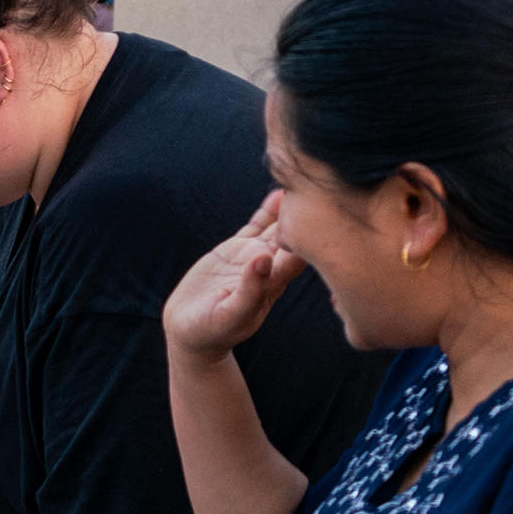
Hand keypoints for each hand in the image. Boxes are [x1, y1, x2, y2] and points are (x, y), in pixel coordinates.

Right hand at [164, 192, 307, 362]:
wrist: (190, 330)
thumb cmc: (212, 331)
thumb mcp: (229, 315)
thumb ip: (249, 290)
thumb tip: (265, 258)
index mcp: (274, 282)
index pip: (302, 254)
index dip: (313, 233)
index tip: (322, 211)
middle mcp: (270, 266)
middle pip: (297, 235)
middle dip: (309, 215)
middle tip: (322, 187)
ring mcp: (254, 256)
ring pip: (279, 226)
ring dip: (291, 208)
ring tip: (305, 182)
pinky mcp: (236, 250)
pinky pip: (256, 226)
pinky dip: (268, 210)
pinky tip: (278, 192)